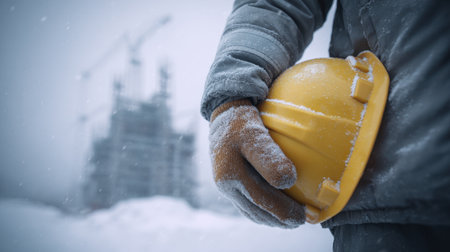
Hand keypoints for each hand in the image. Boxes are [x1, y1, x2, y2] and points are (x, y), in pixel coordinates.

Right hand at [209, 99, 304, 227]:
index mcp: (230, 176)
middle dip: (281, 219)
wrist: (224, 114)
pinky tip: (277, 211)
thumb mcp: (256, 135)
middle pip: (258, 210)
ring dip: (273, 219)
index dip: (285, 211)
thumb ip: (270, 158)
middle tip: (304, 221)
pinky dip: (264, 212)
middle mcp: (226, 185)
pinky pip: (248, 206)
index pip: (262, 200)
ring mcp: (226, 187)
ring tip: (292, 220)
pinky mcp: (229, 185)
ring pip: (252, 211)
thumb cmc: (242, 122)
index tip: (305, 215)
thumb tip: (288, 181)